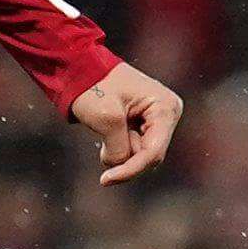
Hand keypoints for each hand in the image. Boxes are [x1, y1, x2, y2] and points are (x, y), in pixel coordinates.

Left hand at [71, 60, 182, 186]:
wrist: (80, 68)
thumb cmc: (93, 86)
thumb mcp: (105, 118)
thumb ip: (118, 147)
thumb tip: (119, 165)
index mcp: (165, 108)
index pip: (153, 152)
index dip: (130, 169)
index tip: (105, 180)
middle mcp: (167, 114)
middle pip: (149, 156)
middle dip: (124, 157)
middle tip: (102, 146)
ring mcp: (157, 119)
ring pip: (139, 153)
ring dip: (119, 148)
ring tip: (105, 126)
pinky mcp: (144, 123)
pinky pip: (132, 146)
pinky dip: (117, 145)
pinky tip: (108, 129)